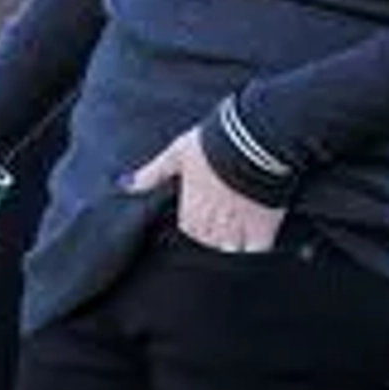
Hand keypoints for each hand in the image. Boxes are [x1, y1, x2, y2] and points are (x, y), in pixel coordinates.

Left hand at [127, 126, 282, 253]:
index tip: (200, 216)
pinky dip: (254, 250)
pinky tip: (254, 245)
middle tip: (219, 226)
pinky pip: (256, 251)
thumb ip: (153, 173)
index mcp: (191, 209)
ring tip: (235, 235)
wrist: (252, 139)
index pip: (187, 229)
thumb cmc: (212, 142)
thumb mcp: (177, 153)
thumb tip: (126, 184)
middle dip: (210, 238)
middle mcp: (212, 224)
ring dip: (229, 246)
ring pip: (228, 251)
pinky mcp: (262, 228)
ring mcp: (237, 228)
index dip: (193, 224)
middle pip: (207, 243)